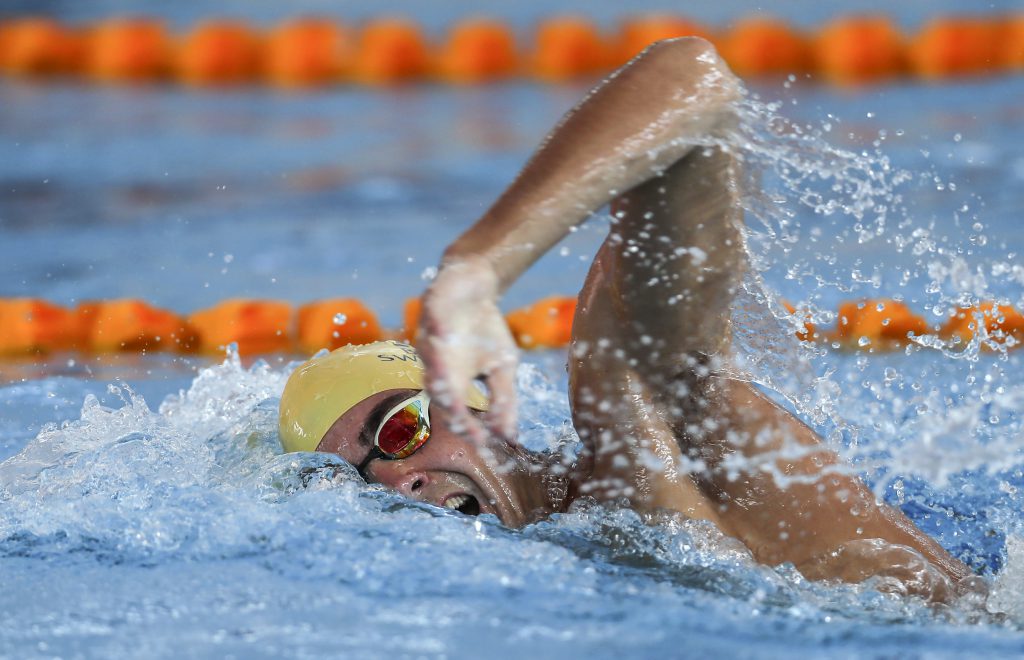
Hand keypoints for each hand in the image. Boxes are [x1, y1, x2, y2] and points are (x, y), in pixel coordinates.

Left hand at [418, 256, 518, 444]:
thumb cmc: (485, 333)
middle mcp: (437, 364)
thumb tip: (510, 437)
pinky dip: (437, 329)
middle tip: (461, 421)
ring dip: (437, 373)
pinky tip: (447, 336)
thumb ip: (503, 400)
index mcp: (454, 381)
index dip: (468, 426)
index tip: (482, 441)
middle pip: (438, 390)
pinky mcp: (430, 309)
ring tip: (449, 389)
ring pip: (429, 358)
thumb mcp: (502, 367)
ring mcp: (430, 337)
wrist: (475, 289)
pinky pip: (431, 320)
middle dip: (449, 406)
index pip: (457, 410)